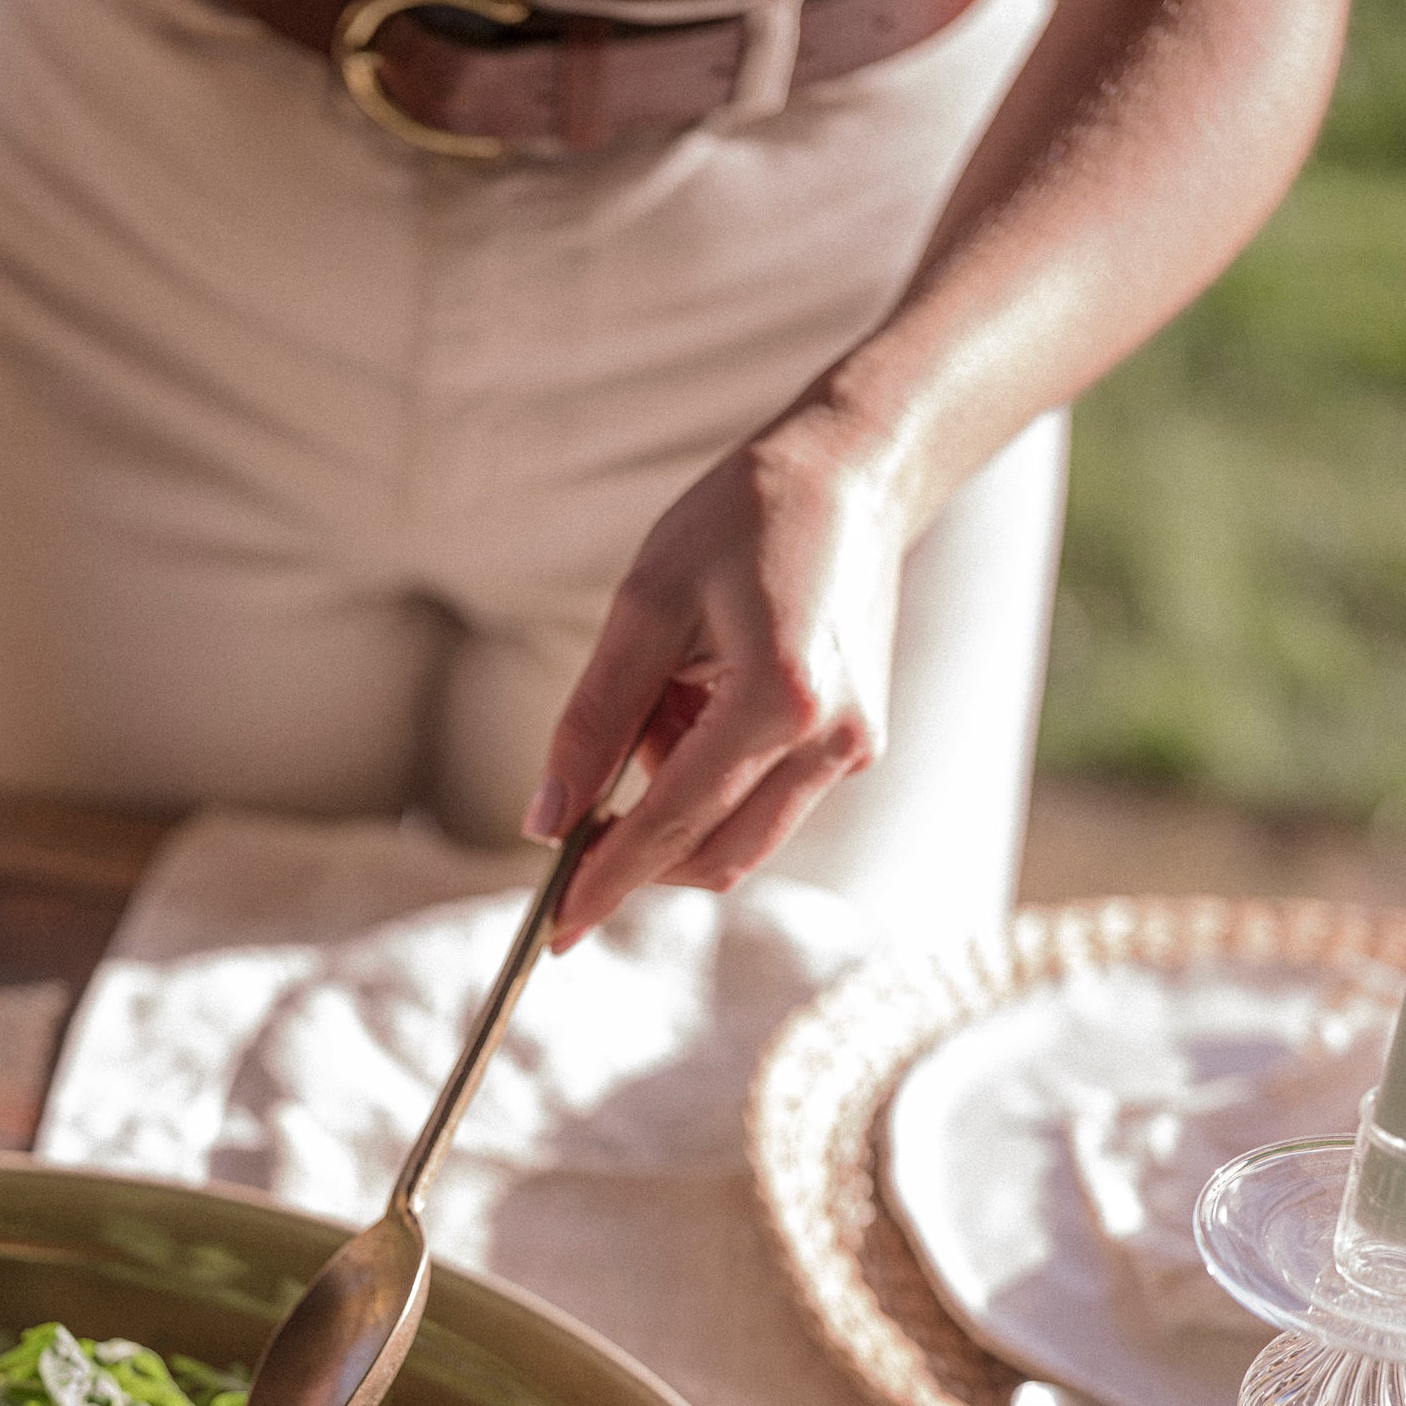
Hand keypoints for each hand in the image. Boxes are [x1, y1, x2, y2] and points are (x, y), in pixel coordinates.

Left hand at [530, 412, 907, 945]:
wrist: (855, 475)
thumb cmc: (740, 520)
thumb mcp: (645, 605)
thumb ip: (594, 720)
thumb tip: (546, 822)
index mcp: (779, 700)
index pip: (674, 824)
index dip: (606, 881)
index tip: (553, 930)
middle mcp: (831, 741)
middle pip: (713, 857)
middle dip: (640, 844)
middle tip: (589, 783)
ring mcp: (854, 750)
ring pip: (738, 836)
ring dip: (678, 796)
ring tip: (670, 690)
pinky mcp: (858, 747)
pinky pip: (766, 801)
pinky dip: (714, 773)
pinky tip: (706, 692)